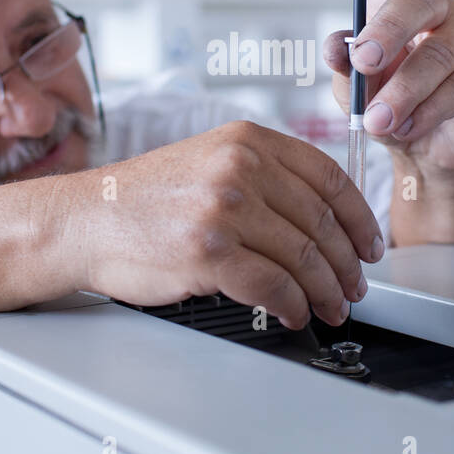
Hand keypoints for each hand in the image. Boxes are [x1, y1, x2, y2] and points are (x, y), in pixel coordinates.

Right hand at [71, 121, 383, 328]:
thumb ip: (262, 176)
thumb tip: (322, 219)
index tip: (369, 245)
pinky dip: (294, 306)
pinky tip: (296, 313)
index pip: (329, 177)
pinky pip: (274, 286)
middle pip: (322, 221)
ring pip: (304, 256)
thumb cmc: (144, 200)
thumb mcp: (208, 161)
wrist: (84, 221)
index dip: (360, 218)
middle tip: (354, 288)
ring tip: (330, 308)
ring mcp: (224, 208)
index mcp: (246, 140)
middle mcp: (239, 167)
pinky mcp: (209, 251)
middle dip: (347, 265)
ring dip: (326, 291)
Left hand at [324, 0, 453, 176]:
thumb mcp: (354, 88)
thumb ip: (344, 66)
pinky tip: (409, 127)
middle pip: (417, 1)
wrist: (428, 151)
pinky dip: (428, 112)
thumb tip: (336, 47)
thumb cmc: (389, 105)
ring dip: (402, 92)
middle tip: (363, 61)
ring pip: (437, 56)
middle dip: (386, 31)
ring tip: (377, 120)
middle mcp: (438, 8)